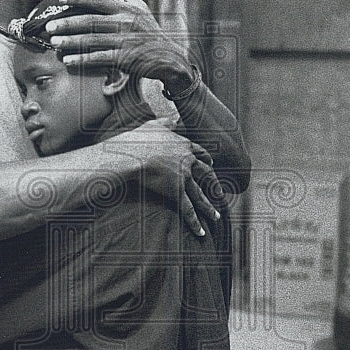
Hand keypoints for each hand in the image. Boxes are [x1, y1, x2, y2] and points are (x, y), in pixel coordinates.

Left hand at [45, 0, 196, 88]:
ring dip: (71, 41)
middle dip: (68, 23)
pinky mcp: (125, 59)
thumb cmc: (150, 32)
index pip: (99, 0)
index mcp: (126, 8)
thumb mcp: (140, 8)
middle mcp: (125, 22)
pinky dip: (83, 59)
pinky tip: (68, 60)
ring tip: (54, 42)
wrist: (168, 58)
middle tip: (48, 26)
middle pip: (91, 21)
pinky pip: (100, 58)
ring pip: (93, 40)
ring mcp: (125, 41)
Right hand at [106, 118, 221, 236]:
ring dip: (209, 207)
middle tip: (220, 192)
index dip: (206, 160)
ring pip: (200, 195)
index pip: (201, 153)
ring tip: (216, 216)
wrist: (130, 155)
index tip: (211, 163)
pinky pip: (188, 210)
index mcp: (184, 144)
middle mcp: (188, 160)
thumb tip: (175, 116)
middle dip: (213, 184)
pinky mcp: (176, 192)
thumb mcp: (154, 125)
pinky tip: (202, 232)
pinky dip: (195, 222)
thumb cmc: (137, 139)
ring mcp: (184, 177)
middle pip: (206, 174)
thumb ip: (167, 122)